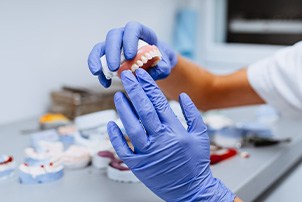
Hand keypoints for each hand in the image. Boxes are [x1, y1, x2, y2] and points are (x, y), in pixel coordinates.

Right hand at [87, 21, 177, 87]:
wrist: (154, 64)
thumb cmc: (159, 61)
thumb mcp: (165, 65)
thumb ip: (161, 67)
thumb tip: (149, 72)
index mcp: (141, 32)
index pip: (132, 28)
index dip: (129, 39)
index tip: (130, 56)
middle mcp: (124, 35)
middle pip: (113, 36)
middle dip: (112, 52)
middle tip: (115, 68)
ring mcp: (114, 45)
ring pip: (101, 47)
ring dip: (98, 60)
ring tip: (99, 73)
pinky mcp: (107, 56)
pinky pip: (97, 60)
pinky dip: (99, 71)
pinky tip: (105, 82)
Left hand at [107, 68, 234, 200]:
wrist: (191, 189)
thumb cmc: (196, 162)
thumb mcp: (202, 135)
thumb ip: (193, 114)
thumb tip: (183, 96)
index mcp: (175, 131)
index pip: (159, 103)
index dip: (148, 87)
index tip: (141, 75)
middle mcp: (160, 141)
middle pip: (144, 110)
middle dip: (134, 90)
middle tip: (126, 76)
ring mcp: (148, 154)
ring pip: (131, 127)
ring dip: (124, 109)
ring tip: (118, 95)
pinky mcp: (139, 166)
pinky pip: (123, 149)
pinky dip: (116, 136)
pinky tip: (111, 123)